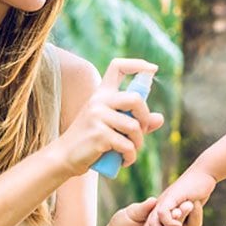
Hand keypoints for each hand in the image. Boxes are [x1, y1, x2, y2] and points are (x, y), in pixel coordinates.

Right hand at [55, 59, 163, 175]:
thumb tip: (160, 119)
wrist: (65, 156)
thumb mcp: (113, 127)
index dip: (138, 64)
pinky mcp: (98, 134)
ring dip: (138, 143)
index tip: (152, 69)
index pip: (118, 67)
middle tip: (141, 132)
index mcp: (102, 94)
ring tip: (129, 151)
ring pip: (134, 127)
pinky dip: (130, 156)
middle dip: (145, 118)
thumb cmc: (91, 140)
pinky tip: (124, 161)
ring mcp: (97, 116)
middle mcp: (99, 100)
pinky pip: (127, 145)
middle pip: (136, 99)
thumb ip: (136, 121)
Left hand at [92, 197, 195, 225]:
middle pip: (175, 225)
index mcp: (157, 223)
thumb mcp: (131, 213)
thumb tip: (154, 200)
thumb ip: (142, 208)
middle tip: (190, 204)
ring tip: (183, 215)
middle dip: (183, 214)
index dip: (180, 207)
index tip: (188, 197)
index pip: (172, 215)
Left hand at [138, 168, 215, 225]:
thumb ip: (182, 225)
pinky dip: (168, 222)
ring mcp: (163, 201)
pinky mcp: (170, 197)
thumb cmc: (197, 194)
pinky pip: (163, 213)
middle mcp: (158, 207)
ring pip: (153, 222)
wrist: (203, 176)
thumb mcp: (188, 215)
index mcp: (160, 211)